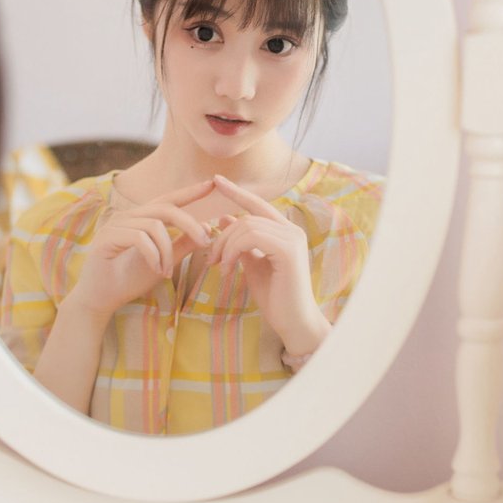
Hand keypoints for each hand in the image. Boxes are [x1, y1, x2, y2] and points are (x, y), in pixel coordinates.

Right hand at [66, 177, 215, 319]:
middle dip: (189, 224)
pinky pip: (140, 238)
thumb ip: (182, 245)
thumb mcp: (164, 261)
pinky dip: (153, 255)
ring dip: (167, 251)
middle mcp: (127, 216)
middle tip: (205, 242)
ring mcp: (115, 224)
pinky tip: (156, 271)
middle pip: (166, 209)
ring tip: (168, 272)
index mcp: (141, 219)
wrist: (102, 298)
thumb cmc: (130, 279)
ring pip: (154, 226)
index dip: (189, 192)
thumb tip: (206, 228)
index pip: (168, 200)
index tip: (211, 184)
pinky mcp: (107, 237)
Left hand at [206, 173, 330, 355]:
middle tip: (209, 259)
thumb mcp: (253, 264)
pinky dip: (232, 251)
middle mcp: (292, 230)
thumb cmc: (275, 297)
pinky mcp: (288, 250)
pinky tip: (227, 269)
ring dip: (225, 246)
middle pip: (247, 217)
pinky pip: (251, 237)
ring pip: (246, 226)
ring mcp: (292, 238)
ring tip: (218, 267)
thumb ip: (242, 242)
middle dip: (222, 236)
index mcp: (285, 232)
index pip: (257, 204)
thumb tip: (225, 218)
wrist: (293, 322)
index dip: (236, 192)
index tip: (215, 180)